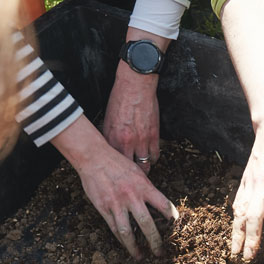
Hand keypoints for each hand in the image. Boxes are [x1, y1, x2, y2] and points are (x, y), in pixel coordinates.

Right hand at [52, 116, 177, 258]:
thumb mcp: (137, 172)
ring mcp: (117, 204)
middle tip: (160, 253)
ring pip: (128, 231)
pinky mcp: (104, 208)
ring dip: (135, 247)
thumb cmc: (117, 162)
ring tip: (140, 256)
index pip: (164, 205)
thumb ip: (146, 188)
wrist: (94, 157)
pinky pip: (114, 227)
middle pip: (147, 224)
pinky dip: (121, 238)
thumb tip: (155, 203)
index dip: (172, 218)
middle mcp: (132, 196)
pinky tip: (126, 245)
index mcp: (144, 186)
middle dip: (155, 241)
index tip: (176, 227)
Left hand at [102, 30, 165, 171]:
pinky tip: (150, 157)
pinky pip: (155, 155)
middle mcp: (126, 142)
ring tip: (142, 170)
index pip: (113, 162)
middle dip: (131, 176)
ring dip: (144, 169)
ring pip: (145, 166)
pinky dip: (153, 158)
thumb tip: (110, 148)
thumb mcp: (108, 118)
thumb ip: (109, 135)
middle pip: (129, 169)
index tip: (116, 175)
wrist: (135, 85)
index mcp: (111, 138)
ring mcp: (141, 140)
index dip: (115, 171)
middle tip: (131, 178)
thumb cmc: (119, 99)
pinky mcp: (154, 135)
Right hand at [231, 121, 263, 259]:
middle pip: (254, 218)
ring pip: (241, 211)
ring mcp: (251, 181)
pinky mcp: (244, 178)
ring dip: (237, 233)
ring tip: (236, 252)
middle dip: (251, 240)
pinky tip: (234, 230)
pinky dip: (235, 218)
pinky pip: (237, 201)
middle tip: (249, 259)